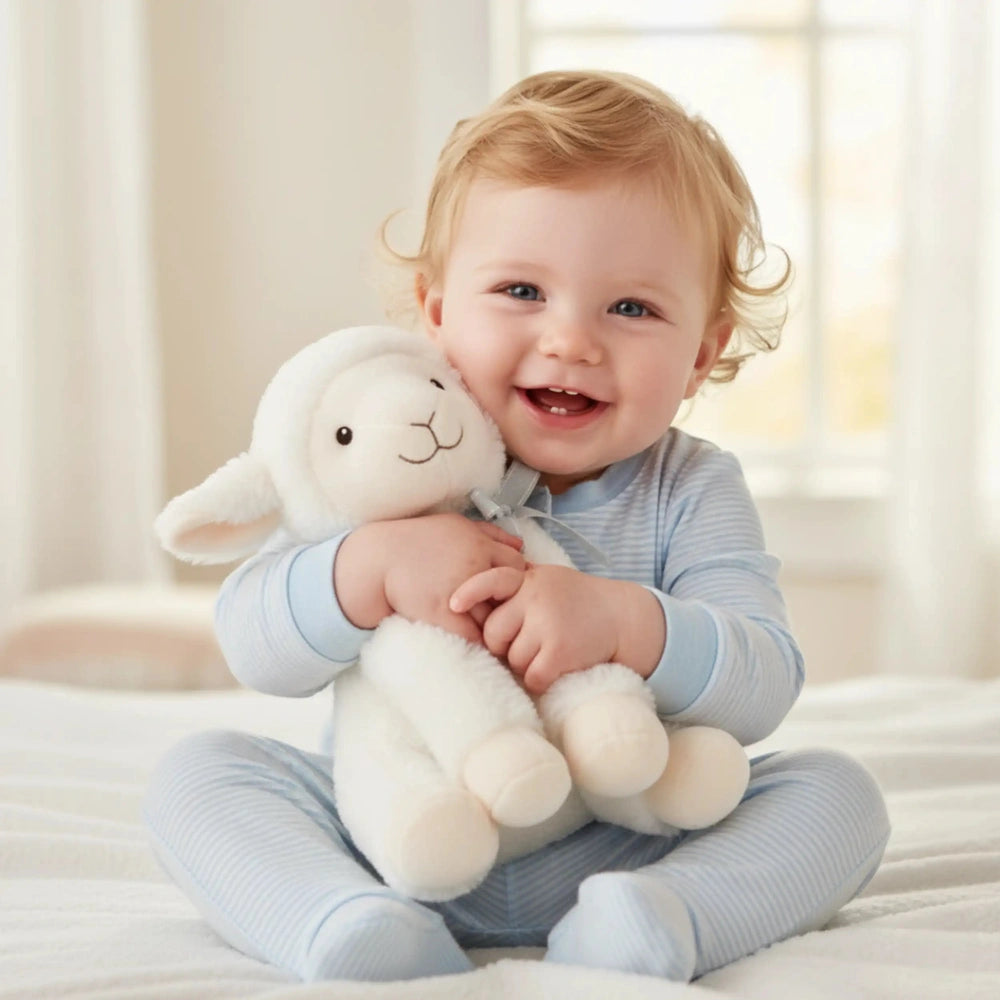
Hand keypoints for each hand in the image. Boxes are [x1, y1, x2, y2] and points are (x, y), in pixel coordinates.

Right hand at [335, 513, 524, 644]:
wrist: (379, 559)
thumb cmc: (418, 540)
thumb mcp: (456, 526)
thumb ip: (490, 533)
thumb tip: (521, 544)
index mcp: (478, 545)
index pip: (518, 564)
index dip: (518, 579)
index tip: (512, 589)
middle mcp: (473, 567)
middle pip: (511, 592)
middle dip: (513, 604)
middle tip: (510, 613)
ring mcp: (459, 593)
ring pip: (495, 617)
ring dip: (498, 625)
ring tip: (498, 632)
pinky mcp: (443, 615)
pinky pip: (474, 636)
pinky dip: (480, 641)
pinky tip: (480, 643)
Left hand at [450, 564, 665, 693]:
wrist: (622, 617)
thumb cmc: (578, 601)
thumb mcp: (547, 580)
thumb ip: (518, 586)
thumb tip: (471, 599)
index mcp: (530, 580)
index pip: (492, 581)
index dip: (470, 592)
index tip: (453, 604)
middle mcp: (536, 599)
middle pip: (494, 633)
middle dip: (505, 644)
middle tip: (528, 641)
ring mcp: (548, 625)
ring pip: (512, 659)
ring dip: (526, 663)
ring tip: (549, 650)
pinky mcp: (560, 652)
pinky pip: (532, 677)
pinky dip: (540, 679)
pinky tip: (555, 668)